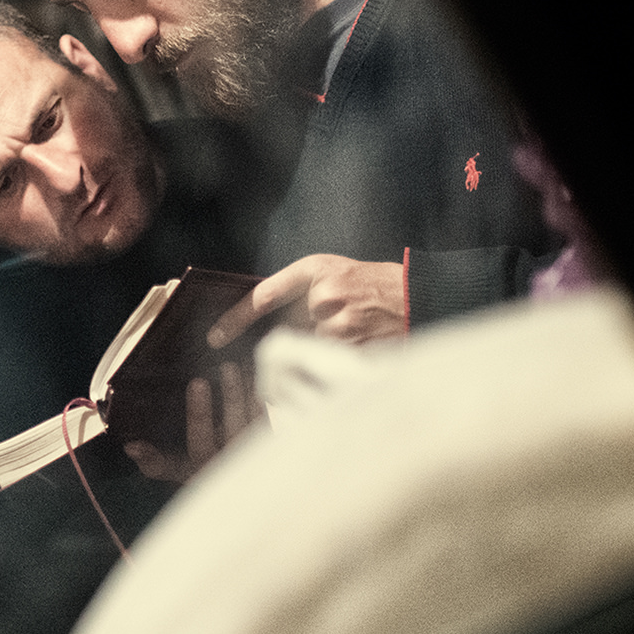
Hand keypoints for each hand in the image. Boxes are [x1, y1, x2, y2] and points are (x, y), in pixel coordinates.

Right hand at [125, 360, 260, 483]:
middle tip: (228, 367)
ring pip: (255, 419)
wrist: (233, 484)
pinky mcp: (266, 442)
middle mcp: (230, 460)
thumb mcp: (171, 469)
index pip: (202, 439)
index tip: (197, 383)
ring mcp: (251, 452)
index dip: (199, 412)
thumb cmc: (195, 470)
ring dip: (251, 391)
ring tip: (245, 364)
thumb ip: (152, 461)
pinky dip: (263, 395)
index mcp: (203, 465)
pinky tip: (258, 372)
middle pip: (236, 427)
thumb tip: (131, 446)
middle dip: (232, 396)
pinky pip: (267, 416)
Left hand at [206, 253, 407, 348]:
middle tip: (326, 333)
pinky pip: (329, 362)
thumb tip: (267, 325)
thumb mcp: (332, 272)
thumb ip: (299, 292)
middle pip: (288, 332)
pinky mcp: (355, 347)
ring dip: (322, 349)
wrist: (417, 293)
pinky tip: (359, 344)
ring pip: (309, 349)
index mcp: (314, 270)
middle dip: (300, 338)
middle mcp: (323, 295)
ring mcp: (339, 324)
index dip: (235, 319)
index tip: (215, 337)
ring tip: (352, 333)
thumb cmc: (370, 284)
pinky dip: (337, 360)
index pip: (262, 295)